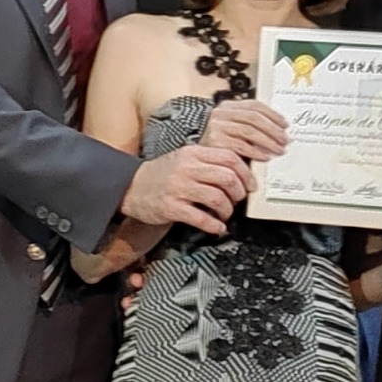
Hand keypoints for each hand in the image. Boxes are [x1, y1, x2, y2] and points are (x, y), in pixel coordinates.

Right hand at [123, 144, 247, 239]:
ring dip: (227, 210)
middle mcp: (186, 168)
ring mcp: (178, 188)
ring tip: (225, 214)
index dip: (246, 173)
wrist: (131, 187)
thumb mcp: (185, 158)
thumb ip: (208, 161)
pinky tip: (217, 228)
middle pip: (227, 178)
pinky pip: (201, 218)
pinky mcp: (170, 207)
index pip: (229, 157)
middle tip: (238, 201)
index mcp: (193, 152)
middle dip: (239, 193)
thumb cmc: (163, 174)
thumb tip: (240, 173)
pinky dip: (215, 226)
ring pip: (217, 198)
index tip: (251, 185)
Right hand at [200, 99, 289, 164]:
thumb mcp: (231, 129)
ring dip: (268, 141)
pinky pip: (241, 145)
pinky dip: (256, 151)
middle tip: (285, 140)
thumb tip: (278, 131)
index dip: (272, 115)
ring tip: (278, 150)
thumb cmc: (216, 145)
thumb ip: (249, 125)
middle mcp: (221, 113)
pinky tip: (265, 156)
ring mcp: (217, 126)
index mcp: (227, 106)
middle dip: (273, 129)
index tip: (284, 125)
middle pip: (254, 118)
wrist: (196, 158)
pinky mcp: (215, 141)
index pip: (254, 105)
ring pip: (249, 131)